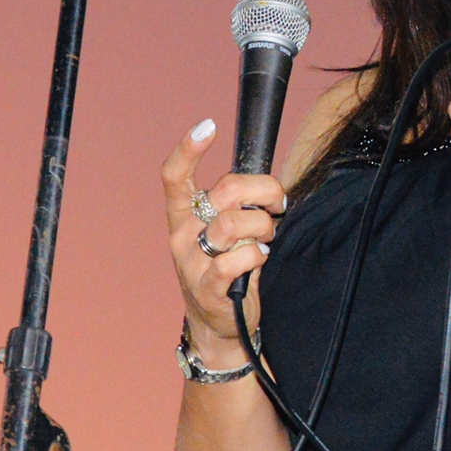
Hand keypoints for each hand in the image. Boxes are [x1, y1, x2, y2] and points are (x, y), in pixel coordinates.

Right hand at [160, 119, 287, 363]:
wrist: (218, 324)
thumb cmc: (229, 268)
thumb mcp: (227, 232)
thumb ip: (237, 206)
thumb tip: (268, 186)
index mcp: (183, 215)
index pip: (175, 176)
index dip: (188, 148)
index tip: (207, 126)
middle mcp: (182, 235)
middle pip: (225, 192)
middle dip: (264, 193)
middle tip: (275, 209)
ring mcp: (191, 262)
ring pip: (234, 224)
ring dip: (263, 227)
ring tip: (266, 239)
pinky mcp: (208, 288)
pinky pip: (238, 259)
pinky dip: (257, 255)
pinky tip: (259, 259)